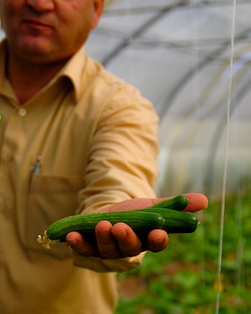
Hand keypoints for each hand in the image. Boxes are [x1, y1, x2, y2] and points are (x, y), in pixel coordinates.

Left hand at [66, 192, 207, 258]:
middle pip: (130, 248)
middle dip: (126, 238)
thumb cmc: (135, 213)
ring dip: (104, 239)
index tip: (158, 233)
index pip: (156, 243)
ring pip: (108, 249)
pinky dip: (78, 244)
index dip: (157, 240)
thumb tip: (204, 200)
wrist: (110, 213)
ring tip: (102, 225)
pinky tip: (71, 236)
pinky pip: (85, 249)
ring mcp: (109, 249)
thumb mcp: (154, 205)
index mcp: (147, 238)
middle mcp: (129, 247)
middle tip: (121, 227)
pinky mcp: (91, 247)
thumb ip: (174, 205)